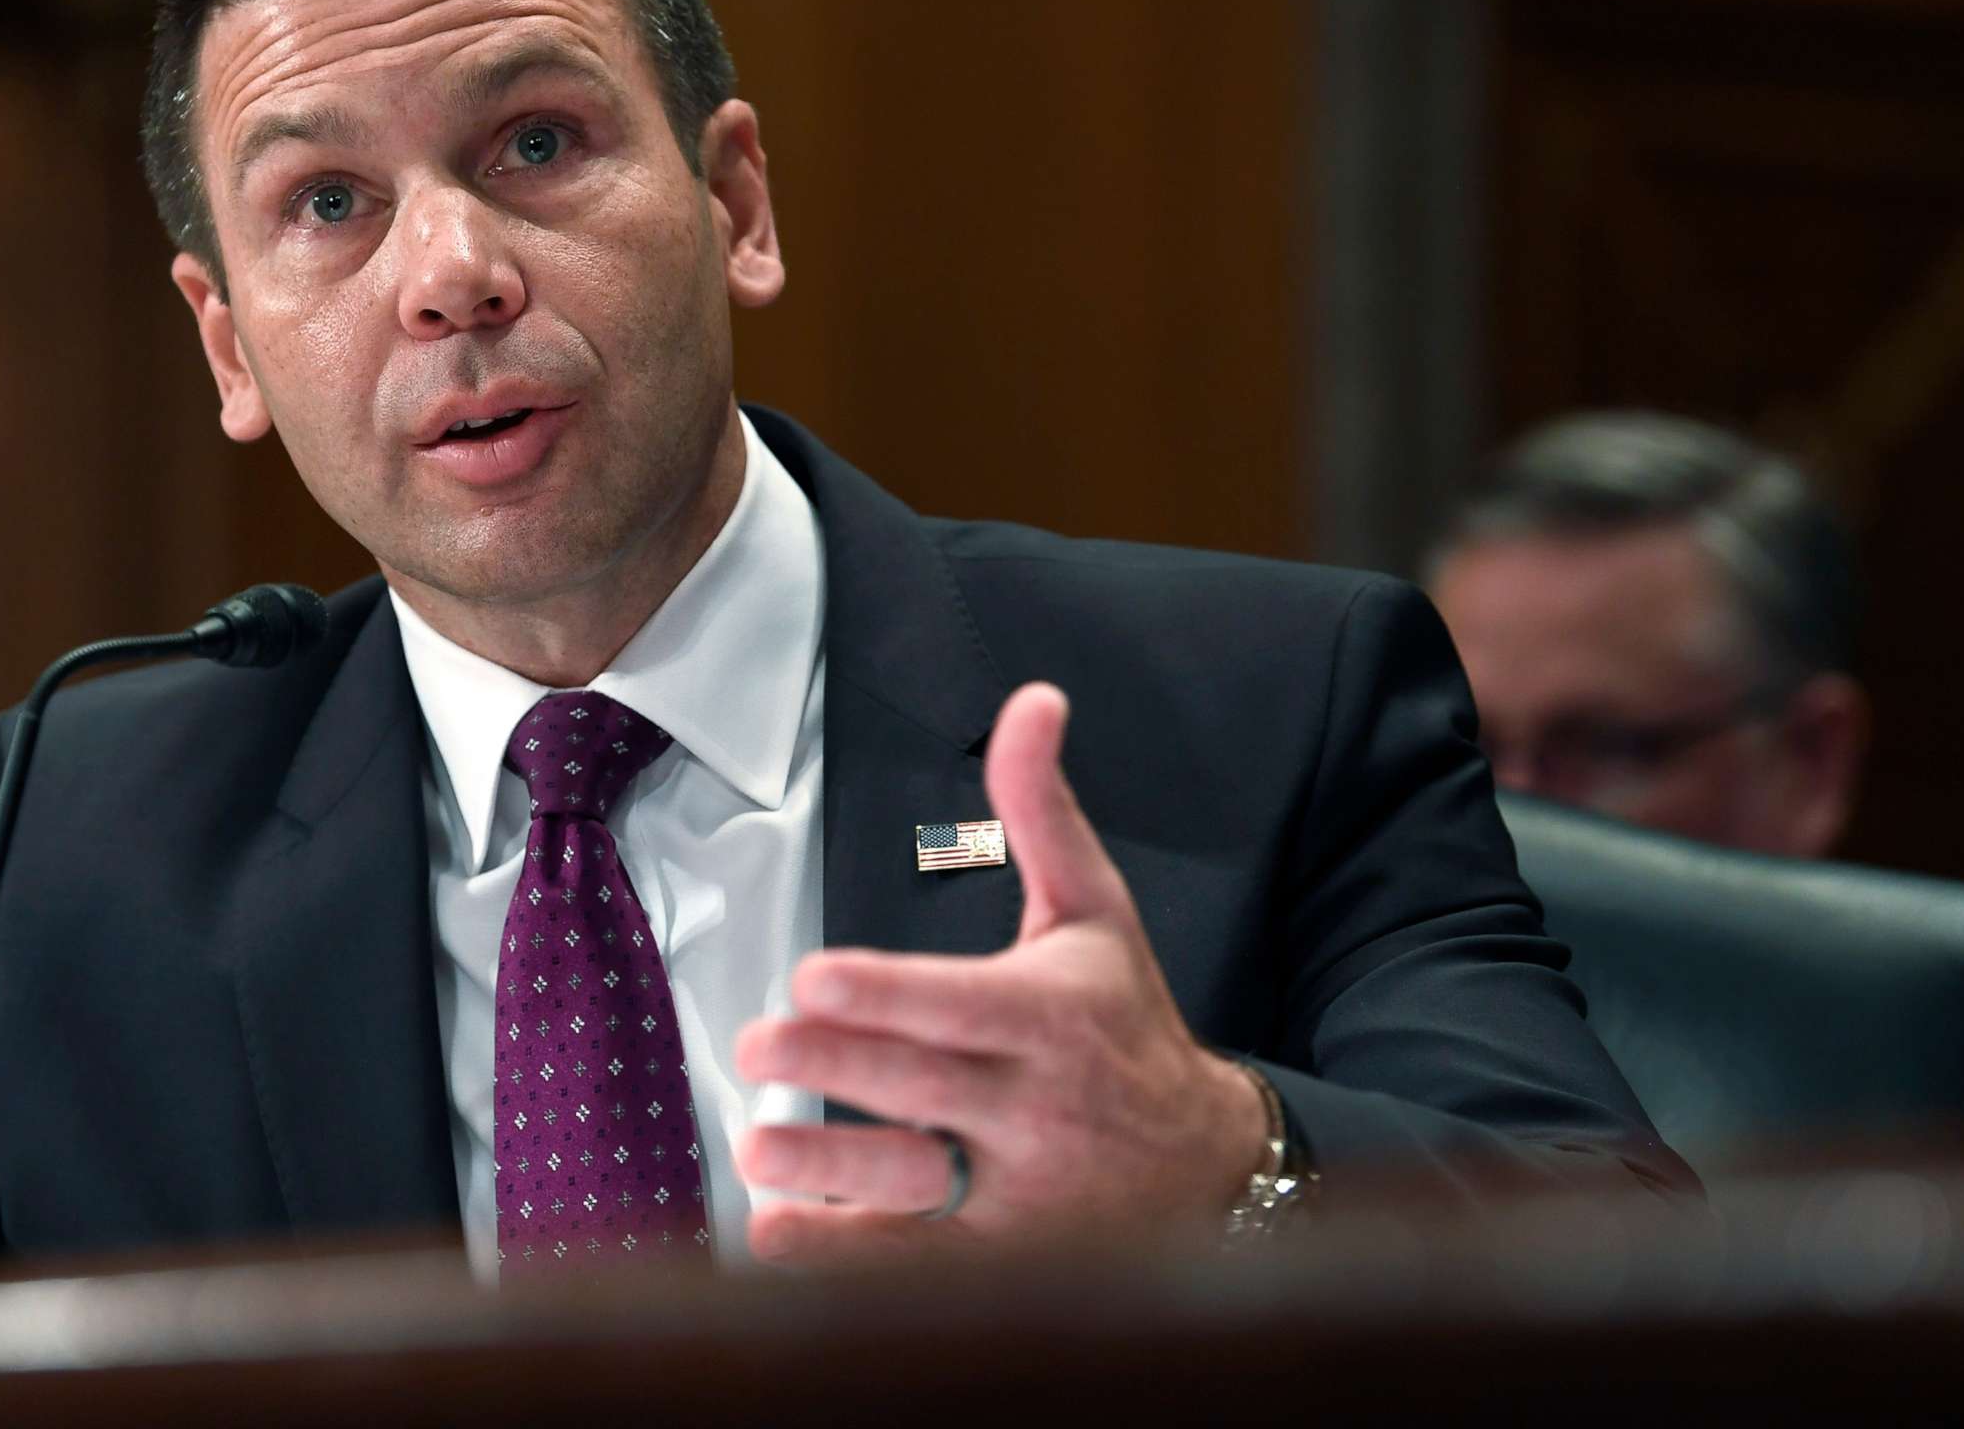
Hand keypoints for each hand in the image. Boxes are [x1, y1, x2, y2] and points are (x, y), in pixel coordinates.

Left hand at [733, 682, 1268, 1264]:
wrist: (1208, 1164)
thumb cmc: (1125, 1021)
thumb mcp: (1094, 910)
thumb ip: (1041, 810)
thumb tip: (1031, 697)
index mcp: (1054, 1015)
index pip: (963, 1005)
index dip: (887, 995)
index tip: (812, 979)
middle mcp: (1037, 1108)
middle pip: (925, 1091)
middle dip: (835, 1072)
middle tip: (756, 1047)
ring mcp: (1016, 1194)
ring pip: (914, 1190)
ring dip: (829, 1174)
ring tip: (758, 1154)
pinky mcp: (997, 1259)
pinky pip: (910, 1265)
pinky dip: (840, 1256)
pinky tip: (775, 1237)